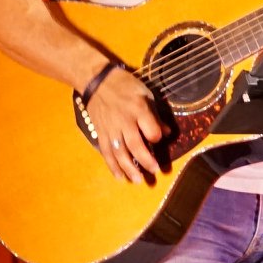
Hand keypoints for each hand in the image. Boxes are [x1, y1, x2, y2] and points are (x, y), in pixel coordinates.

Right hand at [87, 67, 165, 182]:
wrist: (96, 81)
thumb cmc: (124, 86)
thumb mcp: (144, 94)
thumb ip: (155, 115)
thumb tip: (167, 133)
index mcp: (138, 109)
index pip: (151, 130)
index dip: (157, 137)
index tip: (159, 140)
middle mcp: (124, 121)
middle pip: (135, 145)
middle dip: (146, 160)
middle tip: (154, 171)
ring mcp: (111, 129)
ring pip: (120, 152)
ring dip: (129, 168)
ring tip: (137, 180)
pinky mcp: (101, 134)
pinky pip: (107, 152)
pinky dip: (113, 166)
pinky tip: (120, 177)